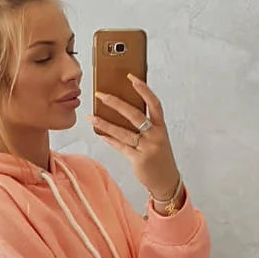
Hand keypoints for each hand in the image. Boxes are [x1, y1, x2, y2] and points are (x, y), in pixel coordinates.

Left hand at [86, 74, 180, 200]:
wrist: (166, 180)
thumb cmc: (159, 156)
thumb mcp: (157, 137)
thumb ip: (144, 125)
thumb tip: (122, 110)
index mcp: (161, 127)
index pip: (154, 103)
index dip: (143, 89)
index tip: (131, 77)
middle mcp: (156, 135)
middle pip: (134, 115)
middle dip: (116, 103)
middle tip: (101, 94)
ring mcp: (147, 148)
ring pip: (123, 132)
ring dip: (105, 124)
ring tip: (92, 117)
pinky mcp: (139, 160)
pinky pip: (121, 147)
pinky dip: (110, 140)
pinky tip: (100, 134)